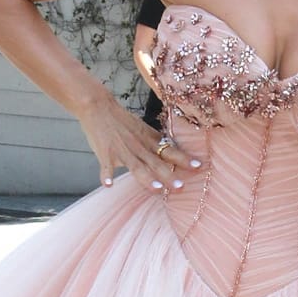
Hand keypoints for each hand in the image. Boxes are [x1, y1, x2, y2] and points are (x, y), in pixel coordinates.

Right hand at [75, 88, 200, 190]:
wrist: (99, 107)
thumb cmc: (123, 121)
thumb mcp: (144, 130)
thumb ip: (157, 144)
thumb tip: (175, 156)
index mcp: (149, 141)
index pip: (170, 151)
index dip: (184, 159)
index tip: (198, 166)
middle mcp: (139, 147)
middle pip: (156, 163)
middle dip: (168, 175)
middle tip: (180, 186)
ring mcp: (122, 151)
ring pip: (136, 166)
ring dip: (146, 178)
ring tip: (156, 189)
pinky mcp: (105, 153)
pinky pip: (106, 166)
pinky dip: (106, 175)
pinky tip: (108, 185)